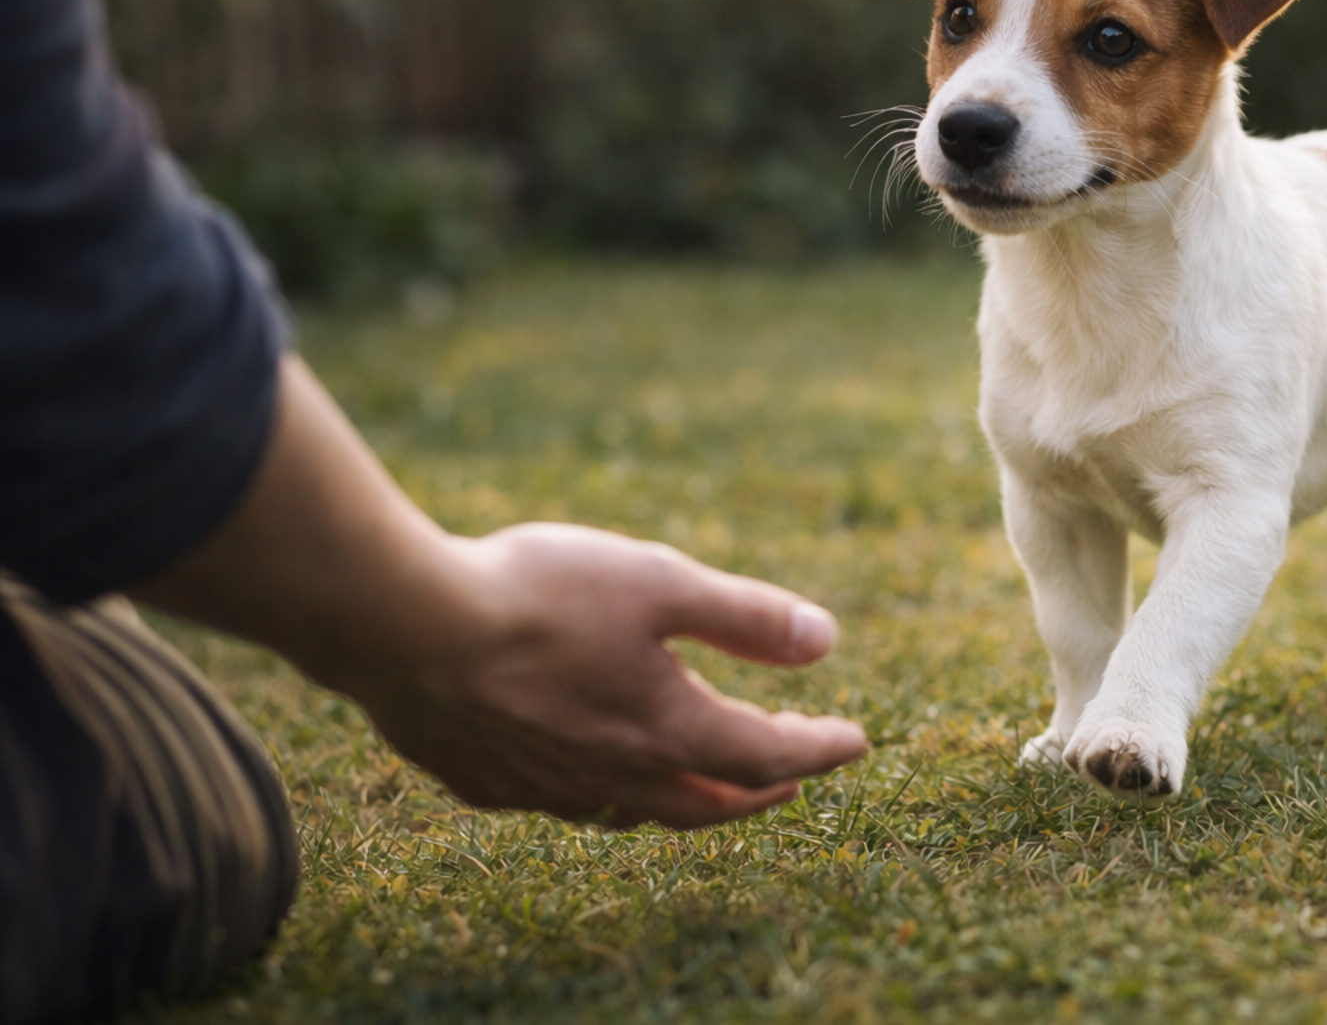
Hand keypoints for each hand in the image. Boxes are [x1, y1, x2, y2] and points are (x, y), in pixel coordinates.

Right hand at [349, 523, 866, 827]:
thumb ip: (747, 617)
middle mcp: (612, 775)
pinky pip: (564, 800)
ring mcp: (545, 788)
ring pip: (634, 809)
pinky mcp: (486, 782)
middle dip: (760, 790)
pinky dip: (604, 789)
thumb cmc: (538, 595)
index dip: (819, 749)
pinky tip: (591, 765)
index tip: (857, 742)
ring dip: (684, 795)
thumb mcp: (662, 583)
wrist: (402, 624)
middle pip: (708, 801)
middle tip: (792, 776)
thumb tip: (826, 643)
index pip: (766, 755)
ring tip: (701, 774)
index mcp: (666, 728)